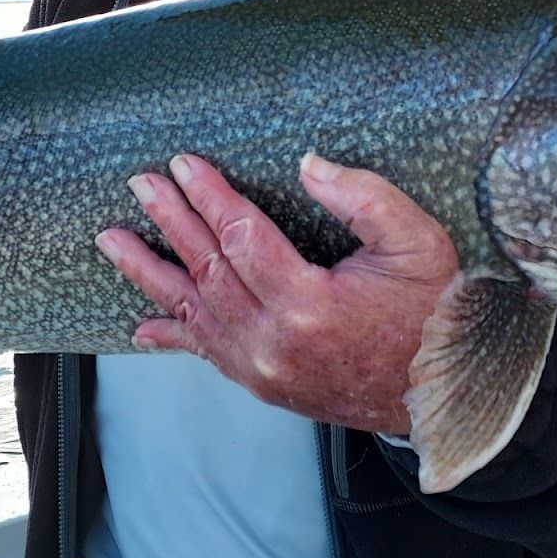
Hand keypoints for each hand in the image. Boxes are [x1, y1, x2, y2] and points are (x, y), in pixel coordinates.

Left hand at [94, 152, 459, 434]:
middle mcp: (274, 342)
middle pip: (207, 269)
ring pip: (193, 312)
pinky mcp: (264, 385)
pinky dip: (172, 336)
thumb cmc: (434, 312)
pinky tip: (142, 324)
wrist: (444, 394)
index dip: (209, 196)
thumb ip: (364, 198)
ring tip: (111, 239)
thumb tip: (307, 164)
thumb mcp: (418, 242)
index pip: (241, 237)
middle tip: (141, 184)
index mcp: (308, 304)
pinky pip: (207, 354)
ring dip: (149, 271)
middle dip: (170, 220)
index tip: (184, 163)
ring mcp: (263, 370)